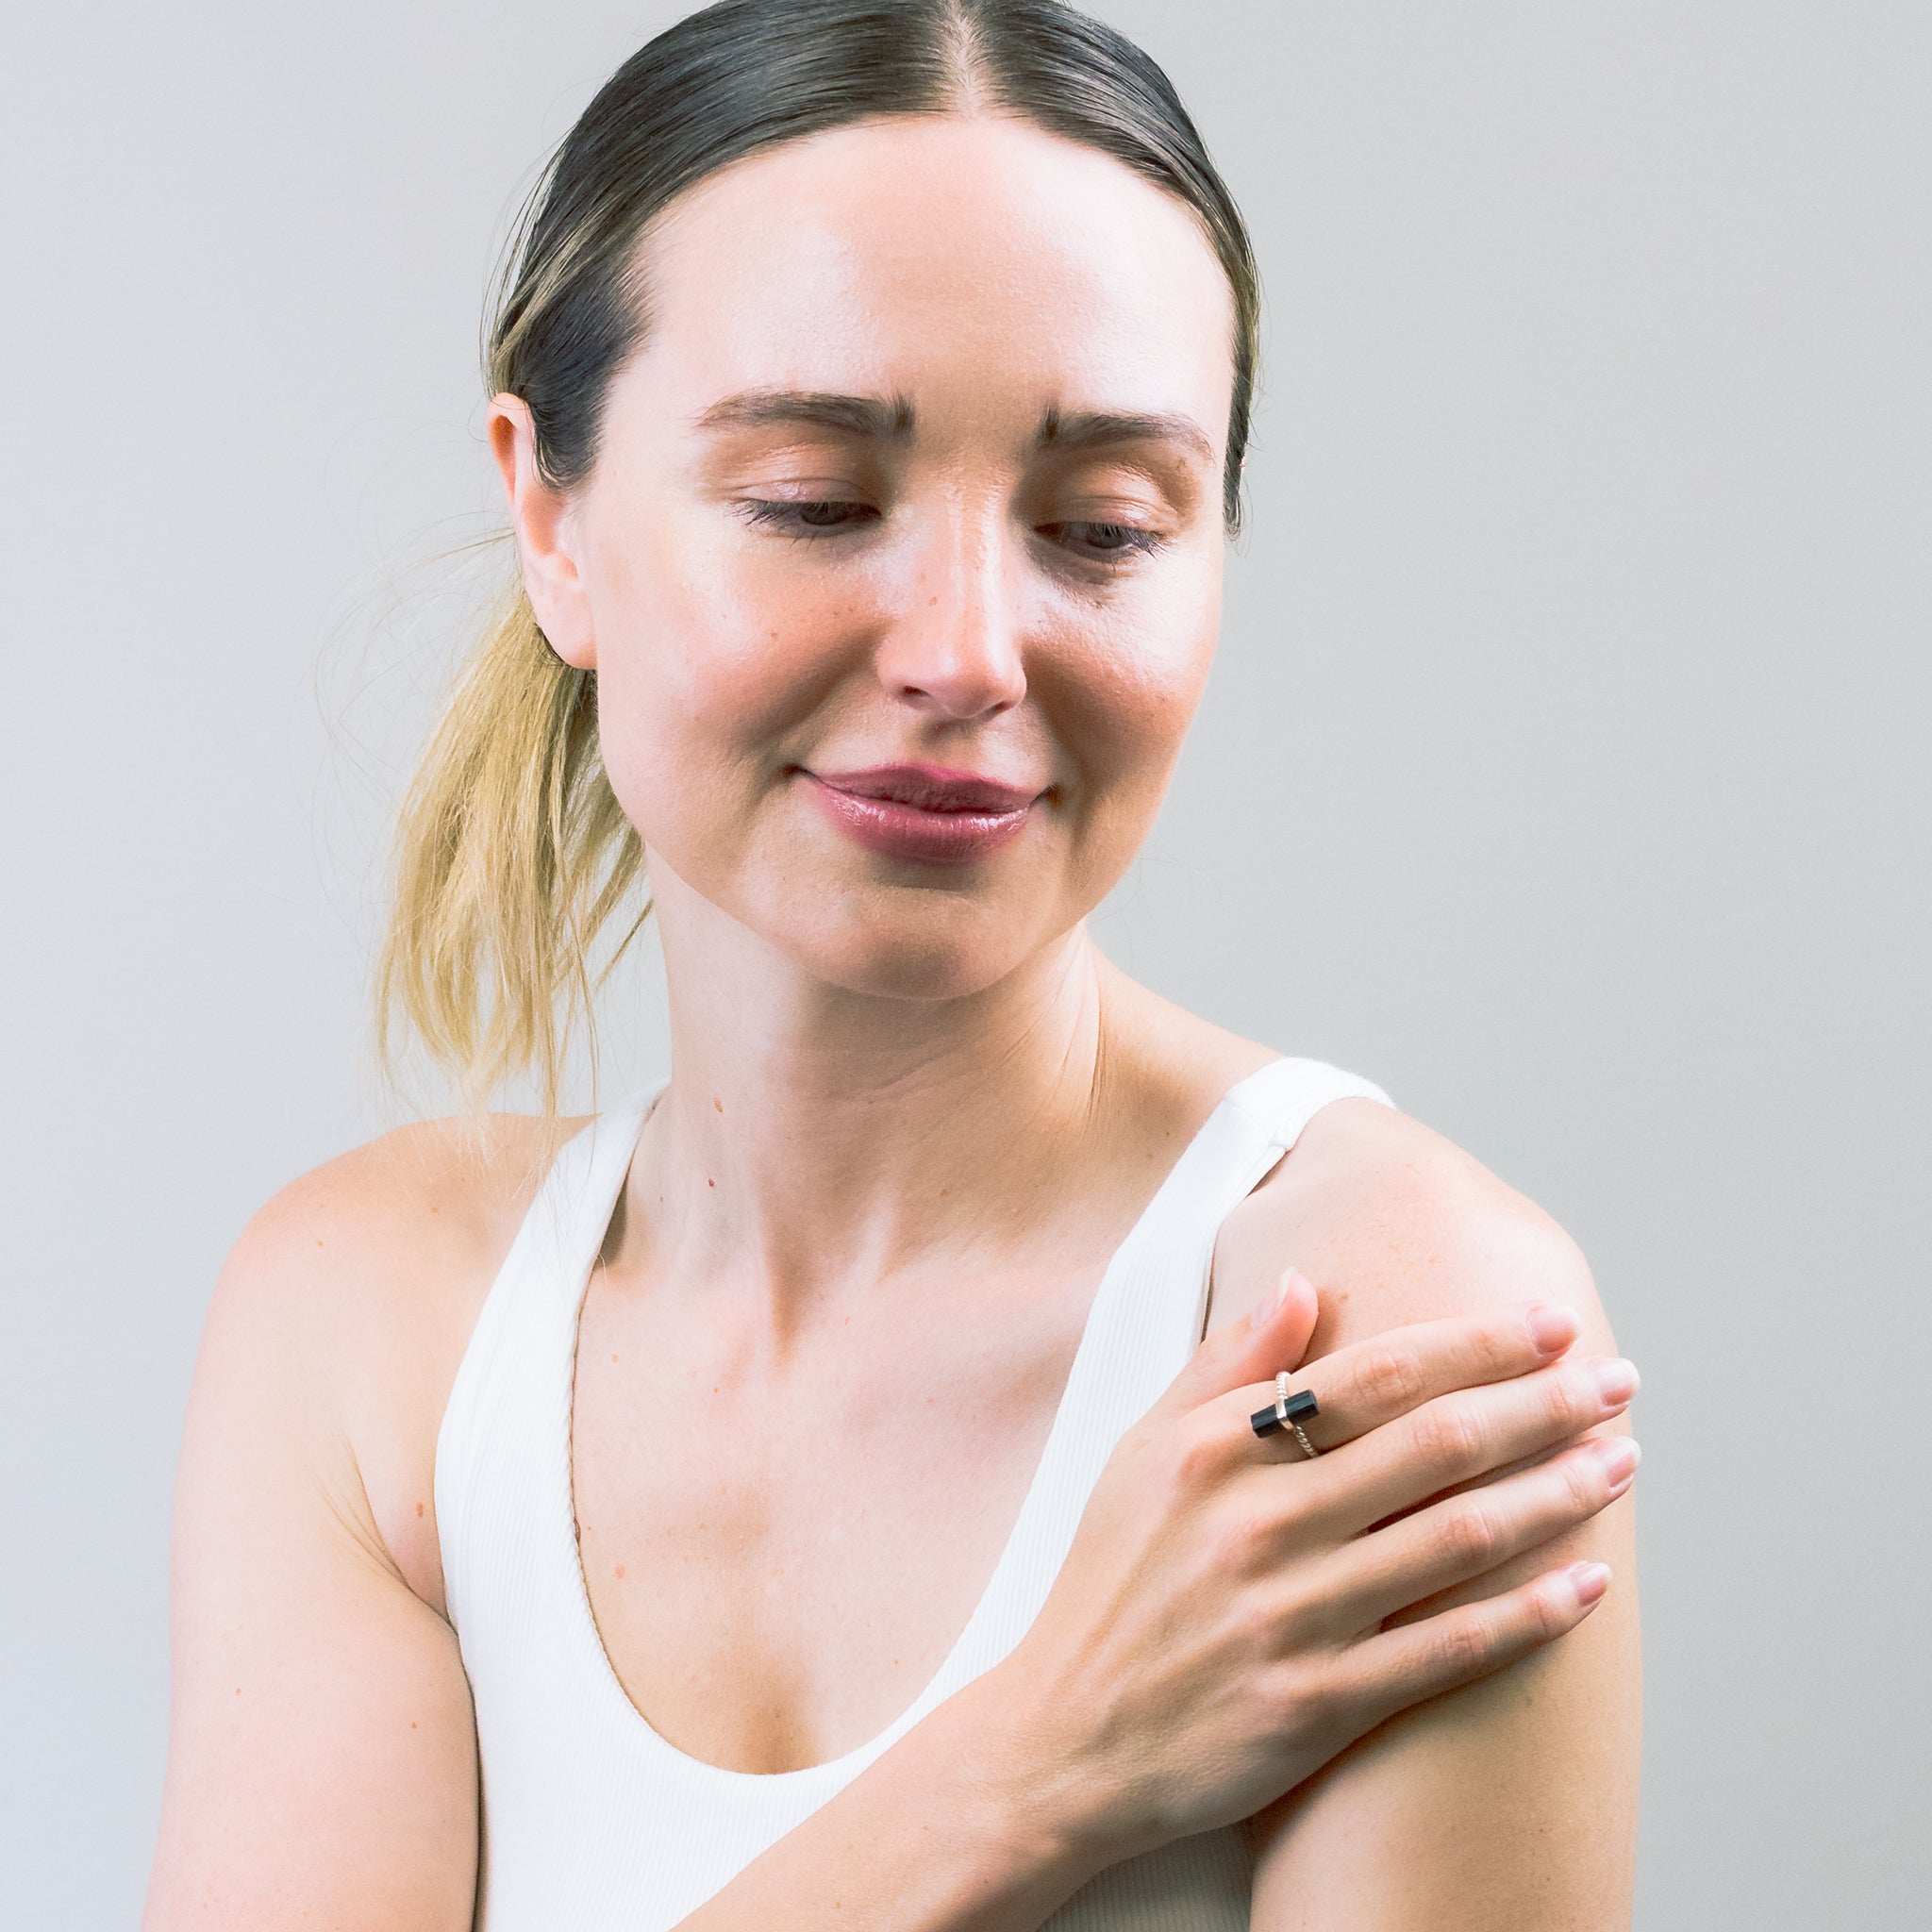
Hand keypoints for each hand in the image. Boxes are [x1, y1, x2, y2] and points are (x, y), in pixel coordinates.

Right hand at [986, 1275, 1637, 1862]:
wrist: (1065, 1738)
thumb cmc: (1108, 1582)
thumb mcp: (1139, 1451)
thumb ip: (1223, 1366)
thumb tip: (1301, 1282)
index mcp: (1215, 1453)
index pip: (1373, 1375)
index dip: (1474, 1345)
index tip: (1548, 1325)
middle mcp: (1259, 1527)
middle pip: (1435, 1448)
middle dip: (1544, 1405)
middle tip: (1620, 1382)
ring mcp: (1292, 1620)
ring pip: (1458, 1541)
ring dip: (1556, 1496)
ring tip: (1622, 1464)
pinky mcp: (1316, 1706)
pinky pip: (1446, 1653)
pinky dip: (1527, 1616)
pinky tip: (1587, 1586)